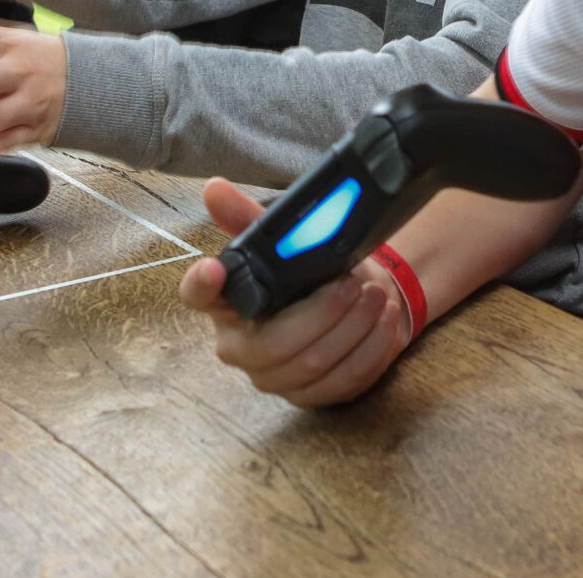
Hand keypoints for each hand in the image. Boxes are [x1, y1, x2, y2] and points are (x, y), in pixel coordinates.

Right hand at [177, 179, 411, 406]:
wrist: (354, 300)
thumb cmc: (310, 272)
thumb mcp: (287, 241)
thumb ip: (251, 218)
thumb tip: (214, 188)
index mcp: (226, 304)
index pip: (197, 296)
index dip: (203, 285)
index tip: (214, 268)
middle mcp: (241, 347)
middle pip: (274, 345)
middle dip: (321, 313)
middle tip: (353, 285)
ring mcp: (276, 378)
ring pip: (314, 364)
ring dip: (352, 328)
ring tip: (378, 297)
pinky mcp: (313, 395)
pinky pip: (343, 380)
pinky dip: (370, 349)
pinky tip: (385, 322)